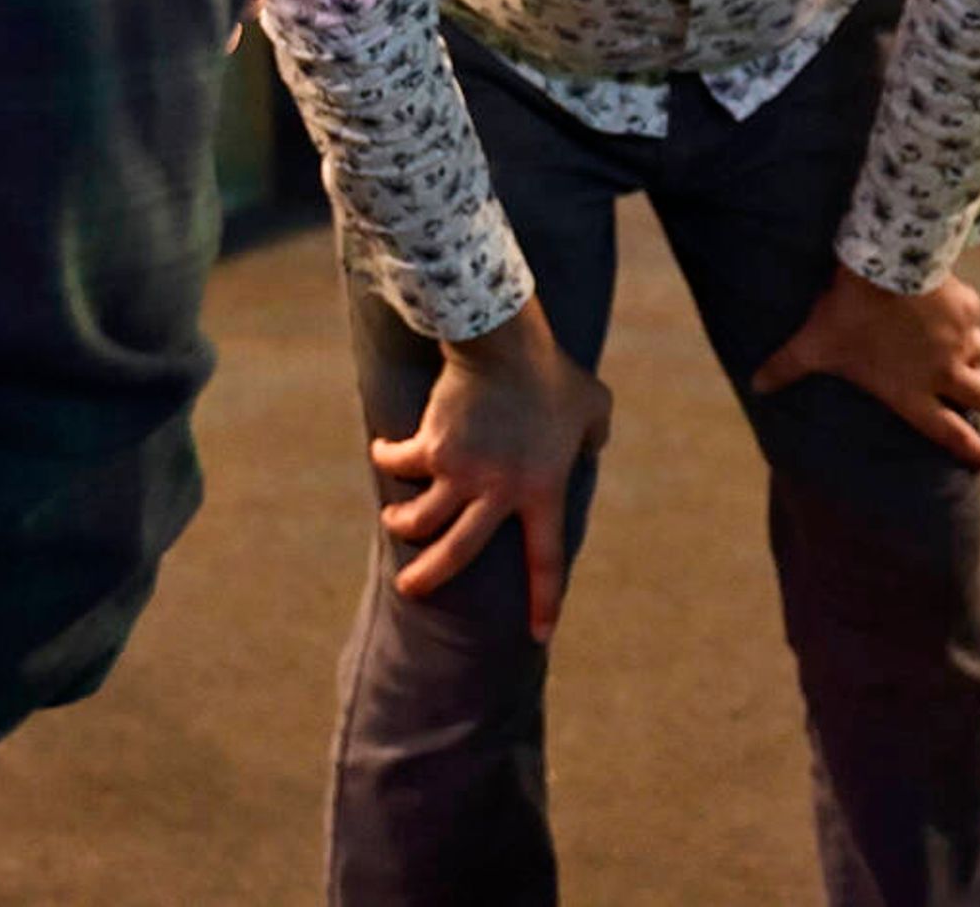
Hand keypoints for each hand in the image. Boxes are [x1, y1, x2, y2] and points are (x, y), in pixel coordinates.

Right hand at [367, 299, 613, 640]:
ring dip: (403, 523)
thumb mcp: (593, 405)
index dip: (544, 600)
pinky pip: (401, 463)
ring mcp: (460, 473)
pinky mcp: (431, 447)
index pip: (547, 559)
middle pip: (458, 553)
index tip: (538, 635)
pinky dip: (388, 459)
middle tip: (410, 589)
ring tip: (396, 522)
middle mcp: (498, 492)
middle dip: (429, 577)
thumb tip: (592, 445)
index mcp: (542, 490)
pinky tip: (383, 452)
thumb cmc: (551, 373)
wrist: (504, 344)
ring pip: (420, 518)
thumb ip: (596, 432)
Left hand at [748, 266, 979, 469]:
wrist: (883, 262)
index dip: (972, 451)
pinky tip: (942, 302)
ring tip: (949, 342)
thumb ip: (787, 366)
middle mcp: (944, 371)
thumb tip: (757, 384)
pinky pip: (973, 316)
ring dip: (970, 353)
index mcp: (912, 393)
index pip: (950, 433)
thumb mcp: (814, 342)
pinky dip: (962, 314)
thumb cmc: (846, 311)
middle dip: (979, 397)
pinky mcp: (968, 307)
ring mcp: (961, 339)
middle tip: (968, 390)